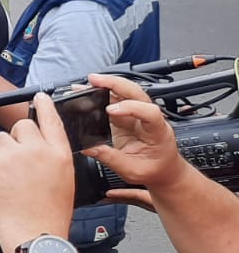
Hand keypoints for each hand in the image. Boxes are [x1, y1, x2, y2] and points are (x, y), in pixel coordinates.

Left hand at [0, 92, 75, 252]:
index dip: (44, 106)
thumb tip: (34, 145)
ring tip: (4, 175)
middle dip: (14, 139)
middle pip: (20, 126)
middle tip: (14, 161)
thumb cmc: (49, 213)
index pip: (52, 121)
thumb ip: (50, 158)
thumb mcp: (63, 180)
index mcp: (59, 155)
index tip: (40, 96)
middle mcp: (38, 151)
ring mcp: (15, 157)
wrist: (35, 234)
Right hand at [82, 72, 187, 192]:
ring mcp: (137, 116)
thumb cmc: (155, 170)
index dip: (130, 107)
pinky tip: (88, 91)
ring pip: (125, 93)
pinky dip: (100, 94)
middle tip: (95, 80)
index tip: (110, 110)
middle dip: (116, 83)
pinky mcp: (125, 117)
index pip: (149, 112)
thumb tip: (89, 148)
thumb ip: (111, 158)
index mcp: (158, 131)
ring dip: (107, 85)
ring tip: (88, 83)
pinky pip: (113, 101)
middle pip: (136, 93)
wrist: (163, 171)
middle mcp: (149, 118)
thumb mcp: (133, 171)